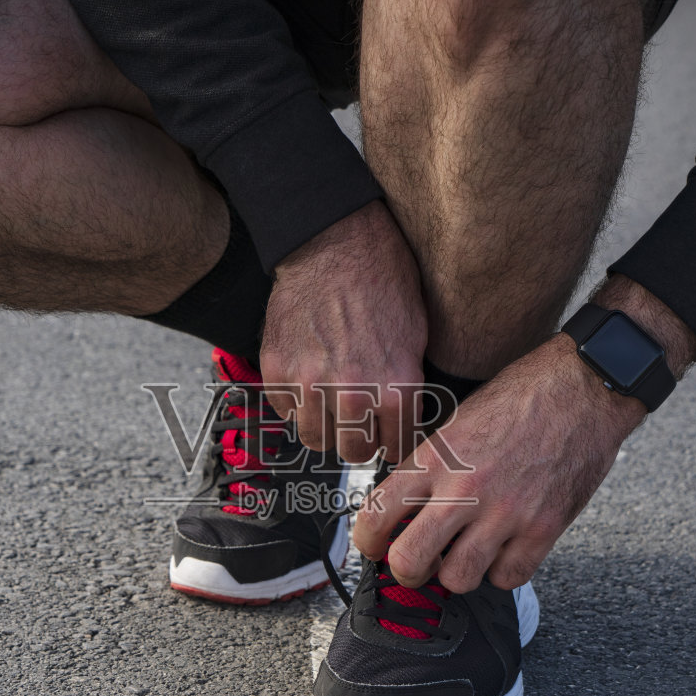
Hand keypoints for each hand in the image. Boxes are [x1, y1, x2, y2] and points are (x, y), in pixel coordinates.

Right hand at [260, 201, 427, 463]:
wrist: (338, 242)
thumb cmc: (383, 281)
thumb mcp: (417, 337)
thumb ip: (408, 388)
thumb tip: (403, 424)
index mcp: (395, 386)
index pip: (396, 448)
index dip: (393, 442)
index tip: (388, 436)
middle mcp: (353, 391)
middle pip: (353, 452)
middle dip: (359, 441)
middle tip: (359, 423)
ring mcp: (310, 381)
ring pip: (315, 438)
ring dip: (325, 425)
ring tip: (332, 402)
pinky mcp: (277, 367)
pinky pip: (284, 409)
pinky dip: (295, 402)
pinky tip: (309, 379)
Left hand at [351, 275, 695, 591]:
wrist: (584, 386)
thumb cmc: (522, 396)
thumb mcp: (457, 422)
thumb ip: (430, 467)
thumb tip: (405, 506)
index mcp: (436, 459)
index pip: (377, 516)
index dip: (367, 542)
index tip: (375, 546)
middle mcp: (465, 490)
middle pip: (410, 562)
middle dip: (407, 570)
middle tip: (417, 563)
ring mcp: (506, 513)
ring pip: (458, 579)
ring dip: (457, 573)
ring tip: (465, 555)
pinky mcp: (544, 527)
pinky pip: (508, 577)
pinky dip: (502, 571)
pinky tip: (503, 551)